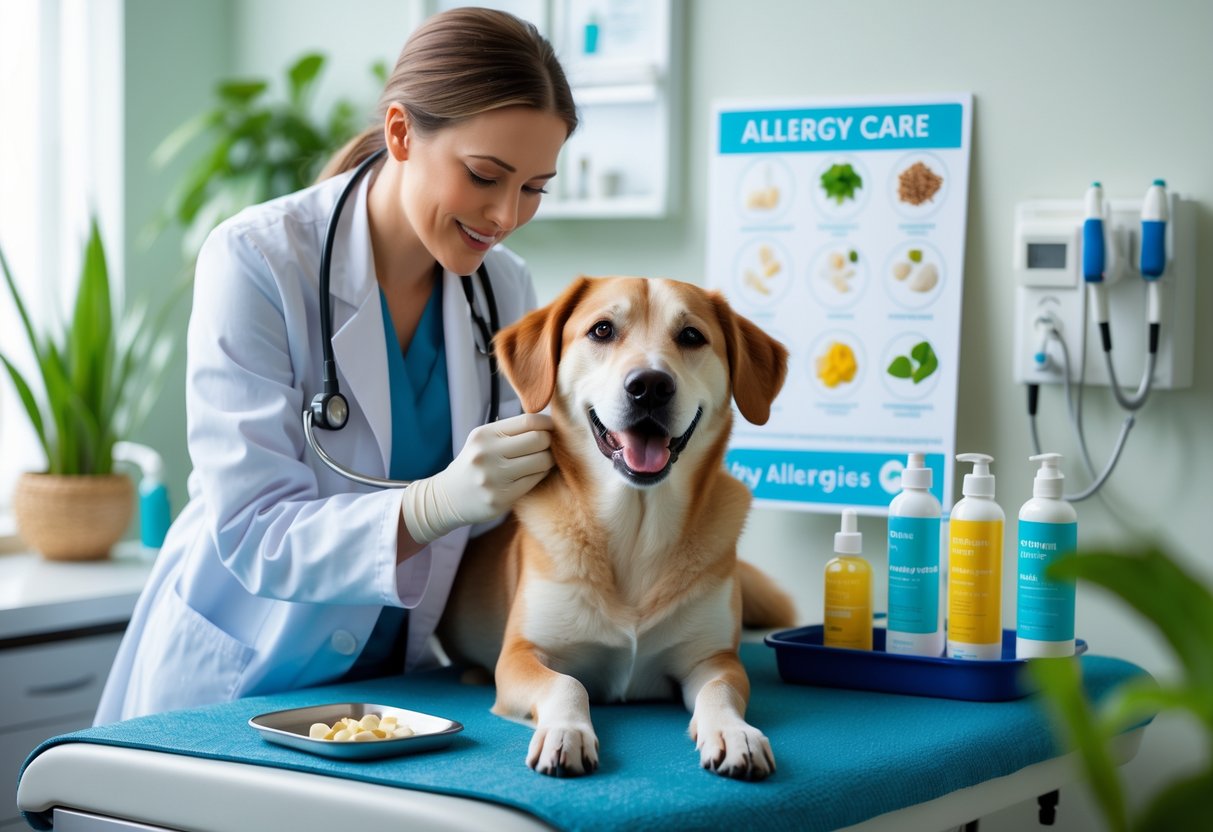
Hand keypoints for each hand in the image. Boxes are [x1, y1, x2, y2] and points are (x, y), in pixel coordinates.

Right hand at [400, 413, 553, 543]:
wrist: (448, 497)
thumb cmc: (474, 464)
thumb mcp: (484, 441)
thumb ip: (511, 431)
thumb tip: (548, 423)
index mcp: (484, 435)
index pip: (527, 421)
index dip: (546, 423)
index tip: (551, 428)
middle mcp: (487, 454)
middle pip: (538, 440)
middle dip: (549, 442)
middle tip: (548, 446)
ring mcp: (494, 478)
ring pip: (541, 462)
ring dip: (548, 460)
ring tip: (542, 461)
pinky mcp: (501, 499)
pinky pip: (535, 481)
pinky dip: (540, 476)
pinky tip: (534, 474)